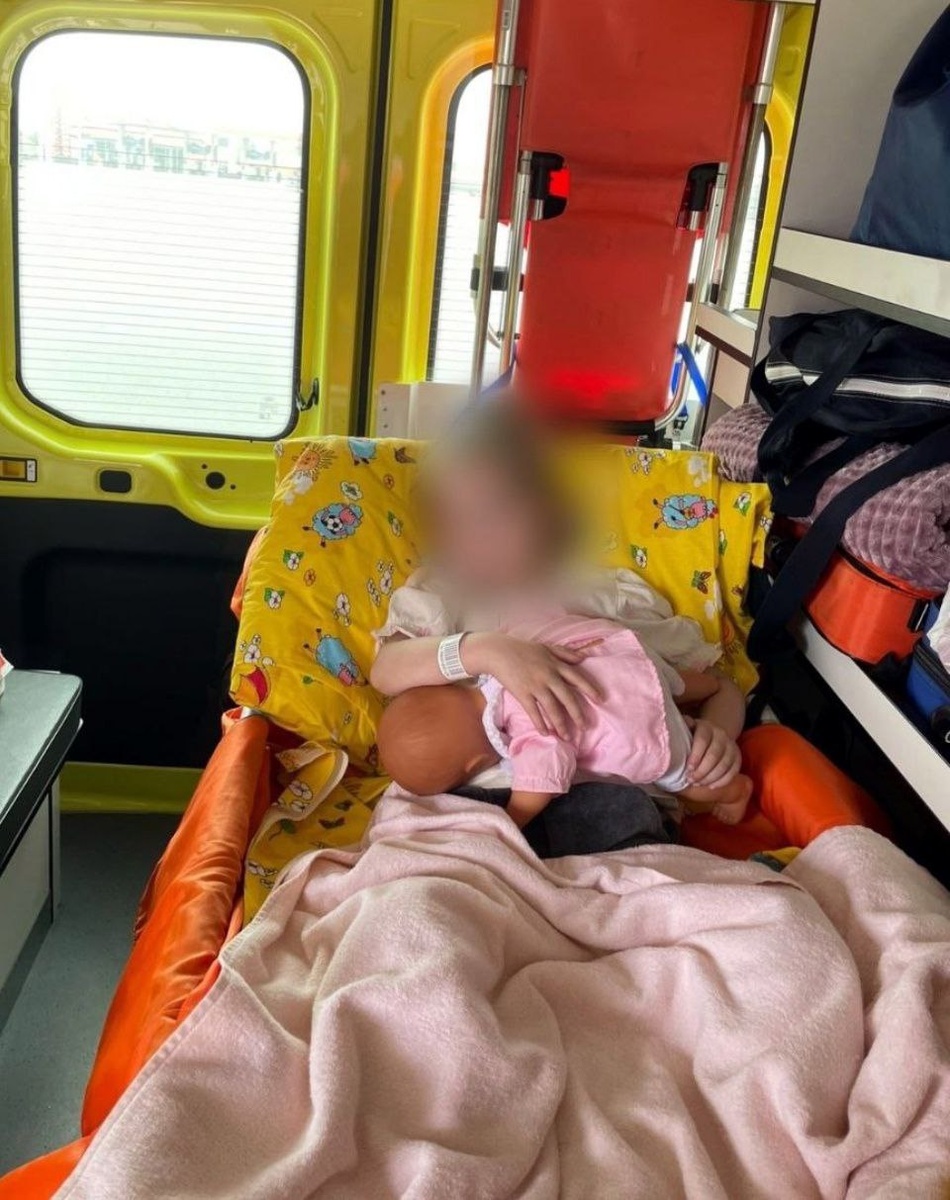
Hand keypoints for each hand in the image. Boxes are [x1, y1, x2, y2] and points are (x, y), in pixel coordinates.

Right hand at [471, 634, 602, 738]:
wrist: (499, 652)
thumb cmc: (523, 649)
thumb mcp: (547, 647)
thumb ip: (565, 653)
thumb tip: (583, 658)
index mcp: (556, 664)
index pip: (577, 678)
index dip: (590, 689)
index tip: (601, 699)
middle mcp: (549, 676)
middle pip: (567, 698)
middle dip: (577, 714)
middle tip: (585, 727)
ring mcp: (535, 686)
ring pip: (552, 708)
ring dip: (561, 724)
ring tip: (567, 736)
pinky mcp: (522, 693)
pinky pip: (534, 712)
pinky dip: (540, 723)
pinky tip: (546, 733)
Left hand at [684, 718, 741, 788]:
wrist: (712, 735)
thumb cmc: (691, 736)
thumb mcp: (684, 730)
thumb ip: (677, 733)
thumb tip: (663, 736)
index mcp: (705, 726)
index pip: (703, 740)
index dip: (696, 756)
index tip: (688, 768)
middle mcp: (720, 734)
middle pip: (714, 754)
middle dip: (702, 770)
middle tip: (691, 780)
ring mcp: (731, 745)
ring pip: (725, 764)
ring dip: (711, 777)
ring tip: (698, 784)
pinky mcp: (737, 757)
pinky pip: (734, 771)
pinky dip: (723, 781)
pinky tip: (711, 787)